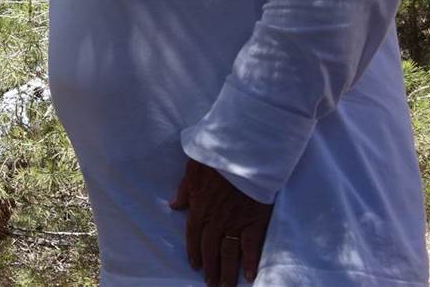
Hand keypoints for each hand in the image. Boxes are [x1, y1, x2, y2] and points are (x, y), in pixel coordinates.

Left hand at [170, 158, 273, 285]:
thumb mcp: (192, 170)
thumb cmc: (216, 158)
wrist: (242, 155)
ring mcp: (235, 222)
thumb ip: (185, 190)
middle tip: (210, 284)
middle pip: (210, 249)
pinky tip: (249, 275)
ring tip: (224, 286)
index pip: (194, 235)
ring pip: (228, 252)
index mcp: (199, 207)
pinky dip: (250, 262)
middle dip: (210, 268)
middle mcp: (215, 220)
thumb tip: (175, 204)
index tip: (195, 266)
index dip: (194, 252)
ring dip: (226, 271)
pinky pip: (252, 246)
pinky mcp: (254, 221)